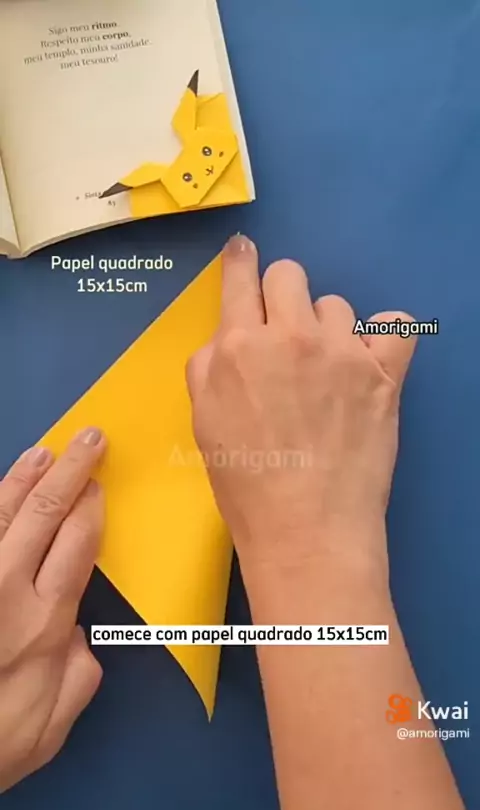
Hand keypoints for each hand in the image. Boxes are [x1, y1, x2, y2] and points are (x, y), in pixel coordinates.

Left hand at [0, 428, 105, 792]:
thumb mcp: (51, 729)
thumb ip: (78, 677)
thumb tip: (79, 637)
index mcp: (44, 623)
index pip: (77, 545)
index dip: (89, 508)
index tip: (99, 484)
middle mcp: (7, 591)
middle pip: (44, 516)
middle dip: (71, 472)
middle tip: (89, 439)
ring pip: (1, 516)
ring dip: (24, 478)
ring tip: (43, 451)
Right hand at [187, 236, 415, 582]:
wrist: (305, 528)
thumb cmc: (245, 483)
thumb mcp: (203, 421)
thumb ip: (208, 366)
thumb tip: (228, 340)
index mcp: (238, 347)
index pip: (240, 280)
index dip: (240, 261)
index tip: (244, 251)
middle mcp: (290, 337)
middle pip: (290, 275)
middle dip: (283, 297)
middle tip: (285, 337)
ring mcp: (342, 352)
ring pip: (336, 305)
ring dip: (327, 328)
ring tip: (326, 373)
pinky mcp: (384, 374)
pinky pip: (396, 328)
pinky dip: (385, 337)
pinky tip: (374, 358)